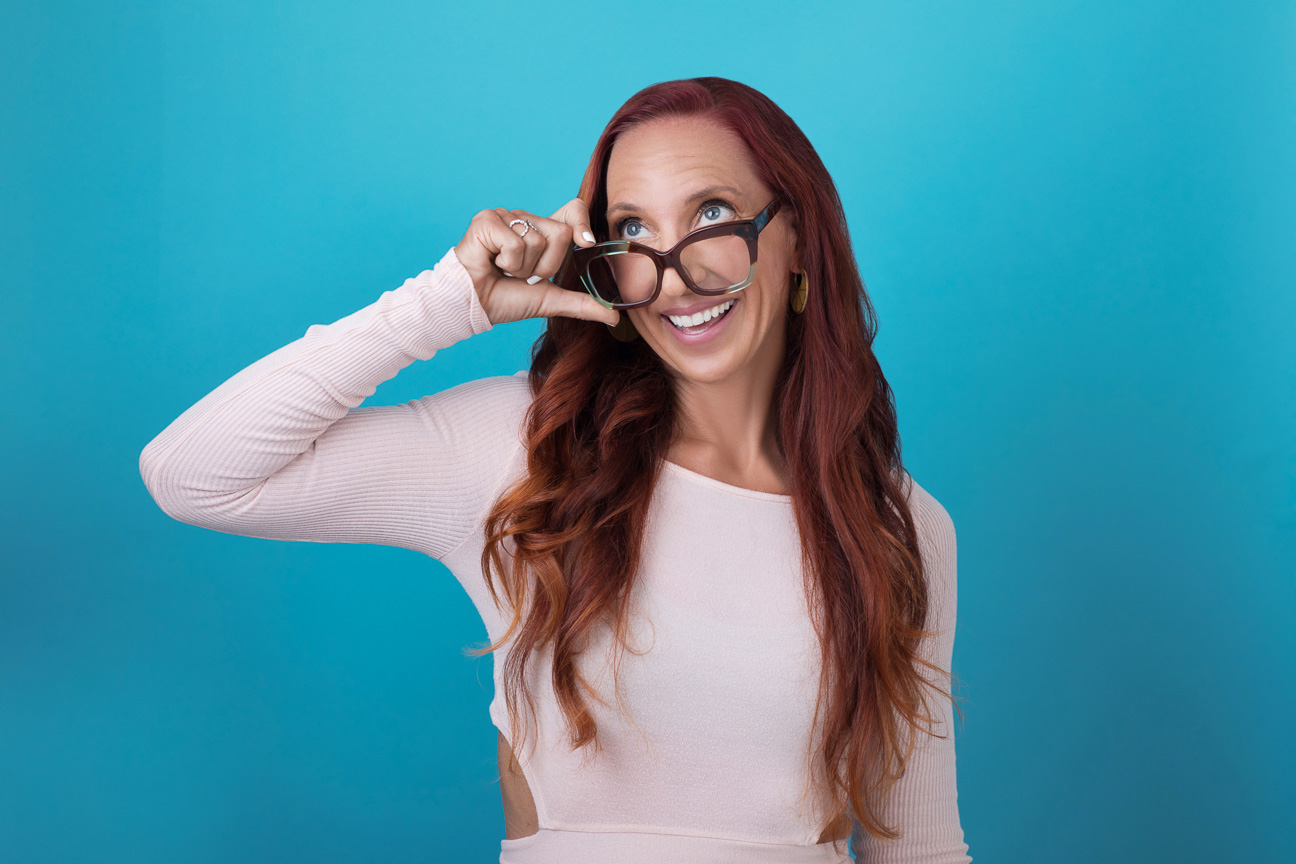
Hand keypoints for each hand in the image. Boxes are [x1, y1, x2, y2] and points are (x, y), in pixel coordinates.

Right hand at [453, 198, 619, 326]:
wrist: (472, 306)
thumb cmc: (504, 299)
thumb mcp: (550, 301)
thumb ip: (582, 304)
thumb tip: (615, 316)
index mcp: (542, 233)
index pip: (573, 211)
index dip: (582, 222)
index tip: (586, 243)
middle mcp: (525, 219)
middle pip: (560, 233)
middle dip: (545, 265)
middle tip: (522, 274)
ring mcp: (506, 216)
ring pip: (537, 240)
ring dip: (522, 267)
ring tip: (504, 270)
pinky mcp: (487, 220)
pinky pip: (514, 242)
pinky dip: (506, 262)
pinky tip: (491, 263)